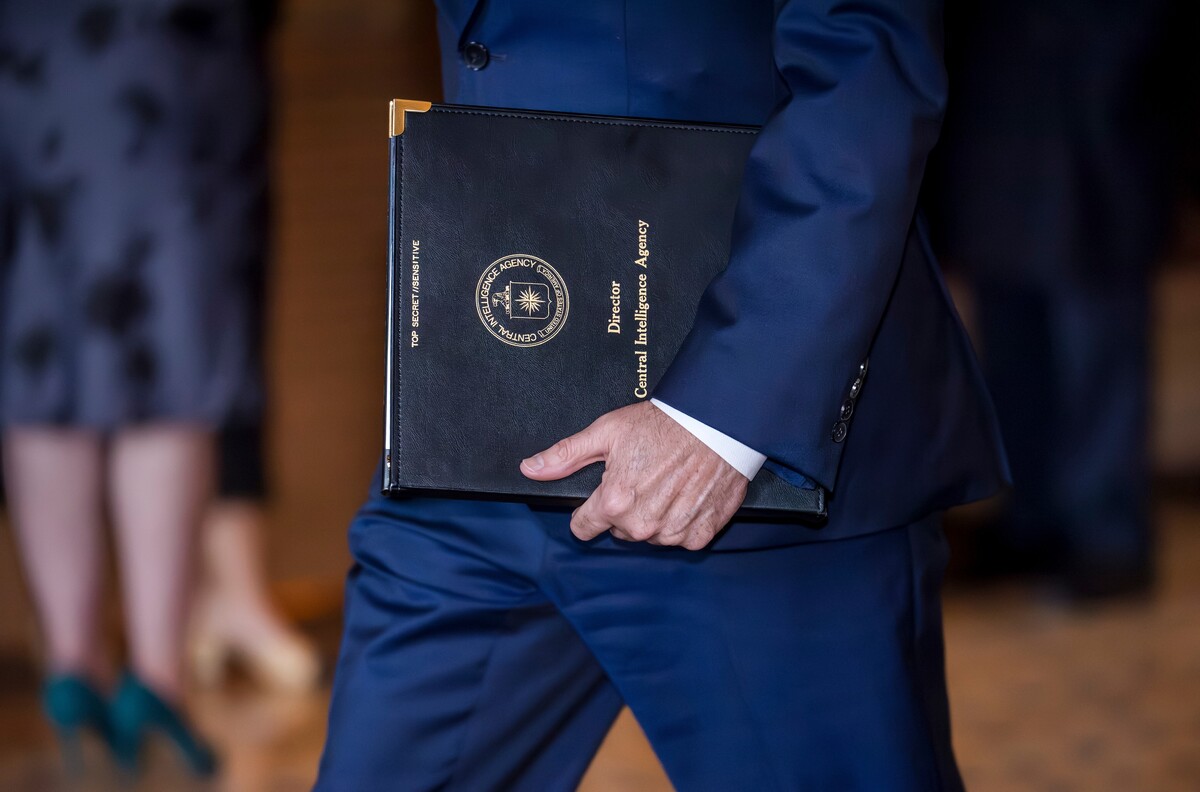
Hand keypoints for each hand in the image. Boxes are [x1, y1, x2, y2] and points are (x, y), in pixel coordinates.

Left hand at [520, 401, 747, 549]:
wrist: (717, 423)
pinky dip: (682, 521)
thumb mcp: (607, 431)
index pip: (583, 526)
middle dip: (625, 508)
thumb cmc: (663, 424)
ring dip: (654, 516)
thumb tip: (532, 468)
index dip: (588, 510)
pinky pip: (681, 538)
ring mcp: (673, 532)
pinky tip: (686, 495)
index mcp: (615, 502)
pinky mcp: (700, 533)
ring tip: (666, 483)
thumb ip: (566, 455)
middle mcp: (642, 524)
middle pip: (619, 530)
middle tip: (642, 477)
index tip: (603, 494)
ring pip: (649, 536)